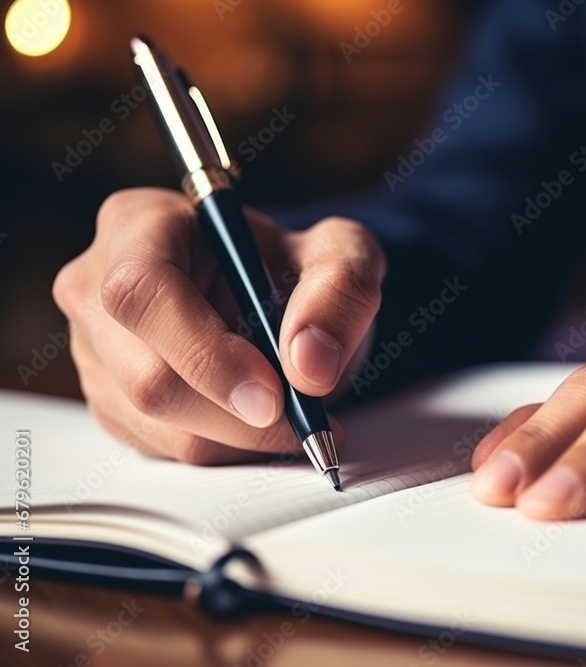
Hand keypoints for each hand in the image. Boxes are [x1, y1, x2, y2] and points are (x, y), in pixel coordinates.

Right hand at [53, 188, 384, 462]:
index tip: (274, 393)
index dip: (206, 352)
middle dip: (235, 414)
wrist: (280, 300)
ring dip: (239, 438)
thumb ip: (341, 290)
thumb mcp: (342, 253)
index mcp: (140, 224)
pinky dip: (225, 449)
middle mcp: (98, 286)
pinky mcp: (110, 401)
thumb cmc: (296, 266)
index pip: (144, 292)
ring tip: (294, 416)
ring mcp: (95, 350)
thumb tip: (309, 364)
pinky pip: (162, 449)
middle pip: (146, 376)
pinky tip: (260, 423)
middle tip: (303, 420)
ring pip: (157, 425)